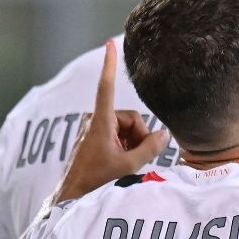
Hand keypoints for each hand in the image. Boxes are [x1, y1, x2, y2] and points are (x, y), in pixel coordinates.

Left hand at [54, 40, 170, 203]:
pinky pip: (118, 135)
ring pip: (126, 128)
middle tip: (135, 158)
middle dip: (138, 136)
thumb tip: (166, 134)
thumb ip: (150, 148)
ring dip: (132, 143)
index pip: (107, 86)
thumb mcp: (128, 166)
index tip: (110, 44)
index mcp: (101, 122)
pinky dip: (125, 146)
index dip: (110, 64)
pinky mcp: (95, 137)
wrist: (73, 194)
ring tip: (125, 162)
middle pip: (130, 118)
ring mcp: (94, 128)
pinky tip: (120, 161)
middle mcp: (96, 120)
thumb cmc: (96, 180)